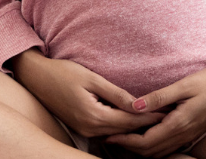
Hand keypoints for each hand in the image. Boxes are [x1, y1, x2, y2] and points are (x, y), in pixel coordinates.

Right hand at [10, 49, 166, 138]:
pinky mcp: (81, 127)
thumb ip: (115, 94)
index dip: (150, 117)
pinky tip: (133, 120)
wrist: (36, 78)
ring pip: (116, 132)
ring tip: (156, 120)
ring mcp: (84, 130)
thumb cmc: (62, 73)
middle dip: (147, 124)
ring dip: (135, 127)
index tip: (168, 112)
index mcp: (93, 116)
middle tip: (169, 117)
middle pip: (125, 130)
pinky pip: (107, 130)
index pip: (129, 121)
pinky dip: (122, 126)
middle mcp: (89, 128)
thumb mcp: (92, 79)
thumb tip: (138, 104)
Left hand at [104, 49, 205, 157]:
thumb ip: (159, 97)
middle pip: (150, 151)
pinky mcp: (192, 132)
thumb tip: (134, 107)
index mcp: (179, 124)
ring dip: (140, 148)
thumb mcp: (185, 85)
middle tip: (110, 136)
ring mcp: (188, 135)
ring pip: (159, 152)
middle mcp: (183, 134)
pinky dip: (153, 145)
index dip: (125, 141)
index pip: (145, 142)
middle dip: (128, 147)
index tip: (109, 135)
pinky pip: (168, 147)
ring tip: (123, 136)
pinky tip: (145, 134)